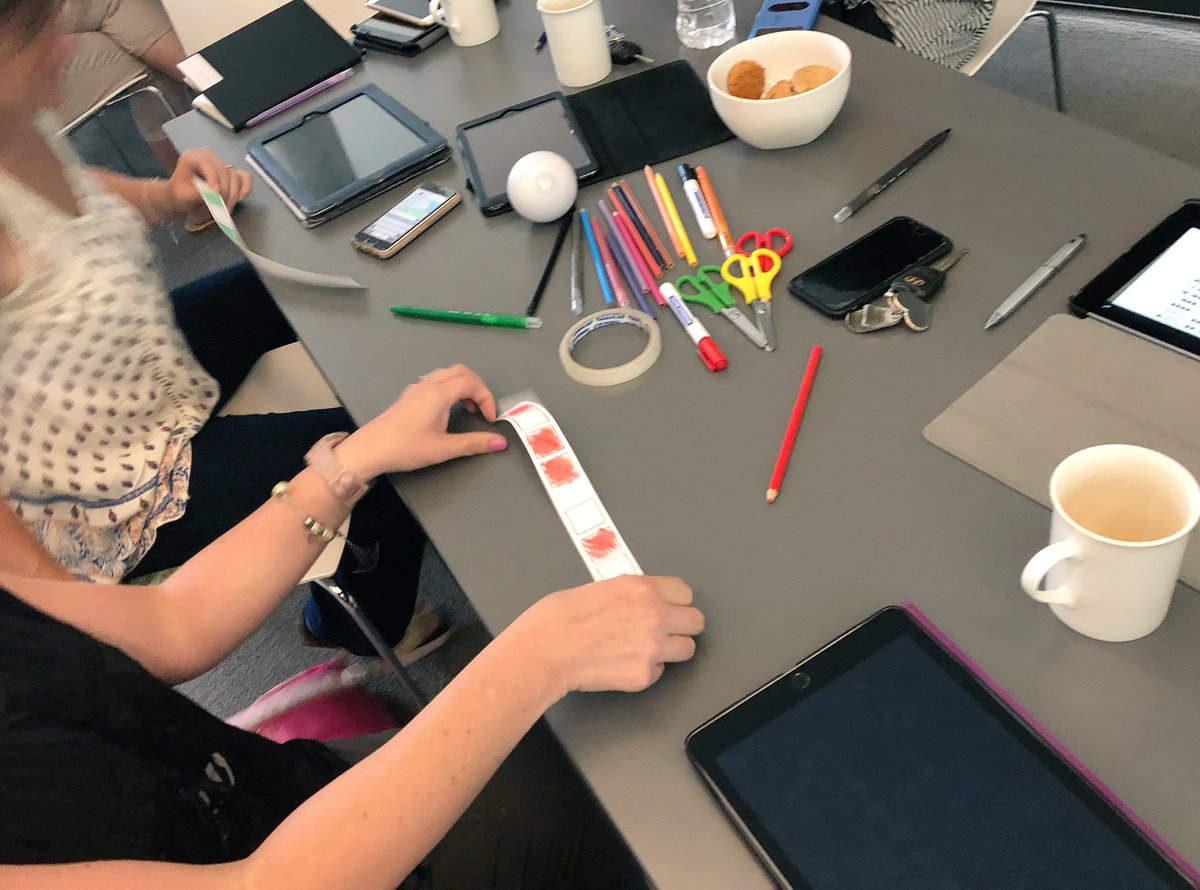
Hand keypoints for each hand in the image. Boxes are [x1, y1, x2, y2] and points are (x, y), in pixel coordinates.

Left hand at [165, 148, 251, 219]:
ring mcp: (222, 165)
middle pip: (224, 171)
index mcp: (193, 157)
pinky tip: (239, 199)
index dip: (213, 178)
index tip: (216, 194)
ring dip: (232, 196)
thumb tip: (214, 193)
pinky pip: (245, 178)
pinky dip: (245, 189)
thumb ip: (198, 193)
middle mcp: (210, 157)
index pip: (207, 162)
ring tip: (224, 210)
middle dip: (224, 192)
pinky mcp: (232, 174)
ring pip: (235, 178)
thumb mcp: (183, 195)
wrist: (181, 198)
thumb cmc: (179, 196)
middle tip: (220, 209)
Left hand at [335, 364, 507, 478]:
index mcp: (439, 394)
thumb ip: (474, 443)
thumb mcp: (443, 448)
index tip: (489, 419)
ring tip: (467, 409)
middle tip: (481, 409)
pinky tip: (446, 410)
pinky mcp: (408, 397)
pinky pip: (434, 382)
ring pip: (446, 374)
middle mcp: (428, 386)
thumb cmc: (406, 448)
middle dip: (477, 388)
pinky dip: (449, 390)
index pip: (472, 382)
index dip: (487, 398)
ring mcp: (416, 389)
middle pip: (461, 371)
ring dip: (463, 387)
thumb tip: (500, 442)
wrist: (369, 450)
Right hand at [527, 575, 704, 694]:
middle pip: (696, 621)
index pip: (686, 593)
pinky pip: (660, 671)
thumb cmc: (561, 616)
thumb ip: (632, 593)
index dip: (675, 601)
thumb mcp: (603, 587)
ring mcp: (652, 648)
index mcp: (643, 589)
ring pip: (687, 649)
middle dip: (681, 625)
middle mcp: (655, 617)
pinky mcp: (644, 676)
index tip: (668, 606)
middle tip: (664, 629)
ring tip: (647, 648)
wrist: (547, 650)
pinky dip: (647, 669)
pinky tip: (624, 662)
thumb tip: (642, 600)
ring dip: (671, 648)